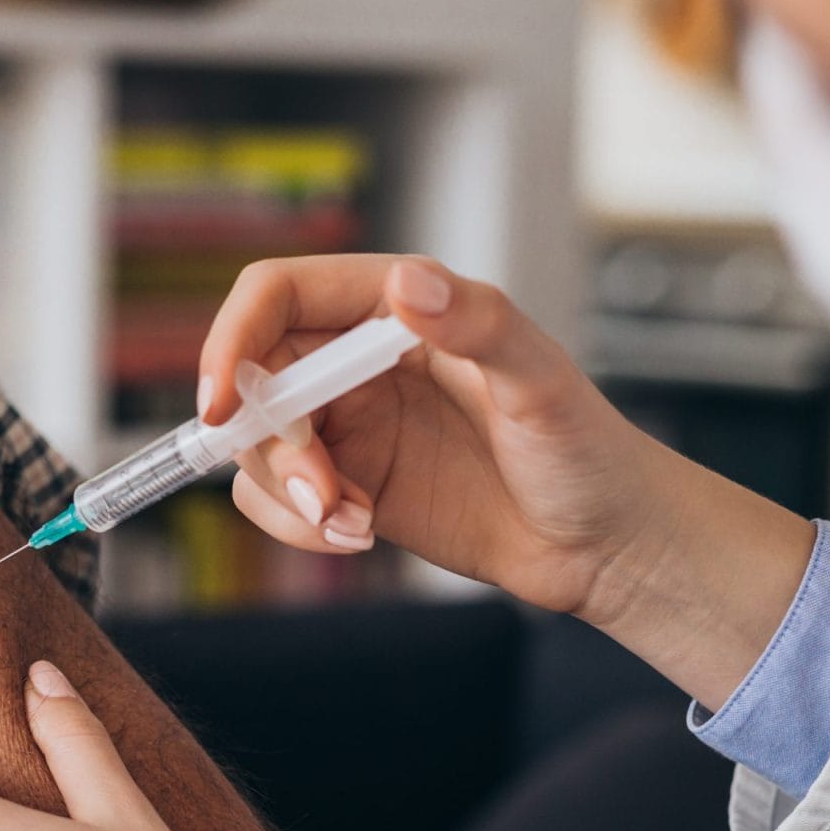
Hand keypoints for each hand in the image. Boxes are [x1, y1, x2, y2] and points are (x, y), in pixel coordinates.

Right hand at [202, 254, 816, 708]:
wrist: (605, 545)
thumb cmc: (589, 452)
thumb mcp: (542, 381)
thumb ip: (478, 325)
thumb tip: (409, 285)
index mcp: (398, 307)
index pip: (279, 295)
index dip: (235, 338)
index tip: (224, 402)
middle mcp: (360, 360)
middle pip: (255, 378)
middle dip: (269, 441)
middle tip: (321, 493)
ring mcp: (350, 426)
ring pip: (257, 446)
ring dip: (286, 492)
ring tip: (353, 524)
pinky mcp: (348, 486)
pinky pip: (277, 500)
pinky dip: (298, 526)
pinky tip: (360, 534)